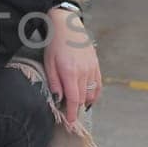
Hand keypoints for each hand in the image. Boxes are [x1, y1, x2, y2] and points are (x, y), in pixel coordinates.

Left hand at [44, 7, 100, 124]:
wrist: (67, 26)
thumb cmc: (55, 44)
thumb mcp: (49, 63)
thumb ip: (54, 83)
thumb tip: (59, 99)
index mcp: (70, 73)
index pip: (73, 99)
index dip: (72, 112)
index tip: (70, 121)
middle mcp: (84, 72)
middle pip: (82, 98)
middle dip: (76, 107)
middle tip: (68, 111)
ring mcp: (92, 68)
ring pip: (91, 93)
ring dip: (85, 101)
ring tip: (77, 103)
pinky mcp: (96, 64)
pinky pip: (98, 85)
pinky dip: (94, 93)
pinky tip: (89, 97)